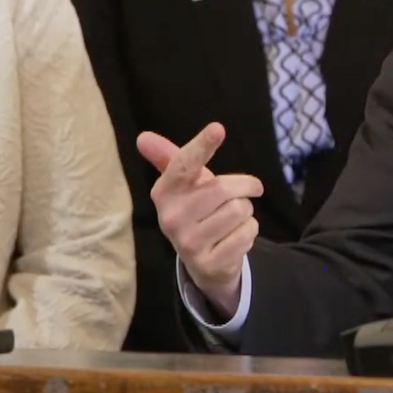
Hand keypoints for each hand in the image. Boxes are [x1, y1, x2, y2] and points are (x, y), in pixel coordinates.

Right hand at [136, 123, 261, 318]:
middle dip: (245, 187)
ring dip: (247, 212)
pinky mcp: (208, 263)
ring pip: (240, 210)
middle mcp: (171, 217)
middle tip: (247, 191)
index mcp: (165, 192)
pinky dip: (249, 232)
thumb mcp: (187, 185)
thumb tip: (143, 137)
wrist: (203, 261)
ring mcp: (188, 243)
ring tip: (232, 219)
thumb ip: (173, 158)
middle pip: (225, 189)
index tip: (217, 129)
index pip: (184, 165)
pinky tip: (234, 238)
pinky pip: (247, 233)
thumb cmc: (198, 210)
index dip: (202, 146)